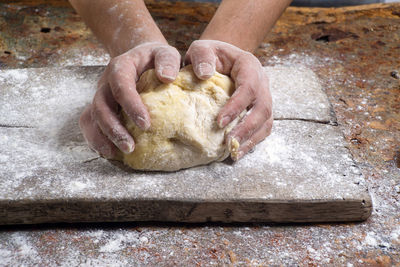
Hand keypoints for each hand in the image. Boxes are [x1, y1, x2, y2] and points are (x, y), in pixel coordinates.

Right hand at [80, 42, 180, 158]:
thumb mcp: (165, 52)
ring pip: (92, 117)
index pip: (120, 85)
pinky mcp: (100, 108)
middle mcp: (106, 82)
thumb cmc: (156, 58)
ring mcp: (101, 96)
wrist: (141, 58)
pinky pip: (89, 124)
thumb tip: (167, 78)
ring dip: (103, 137)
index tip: (146, 124)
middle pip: (101, 105)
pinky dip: (96, 139)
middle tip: (130, 146)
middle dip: (113, 128)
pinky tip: (110, 152)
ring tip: (120, 153)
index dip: (130, 105)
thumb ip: (168, 60)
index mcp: (121, 67)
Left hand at [185, 40, 272, 160]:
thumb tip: (204, 75)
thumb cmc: (209, 55)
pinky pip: (263, 128)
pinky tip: (238, 152)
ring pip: (266, 121)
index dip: (236, 106)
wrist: (220, 58)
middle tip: (229, 142)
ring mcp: (263, 97)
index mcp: (249, 65)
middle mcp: (261, 82)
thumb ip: (201, 57)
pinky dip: (252, 142)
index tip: (219, 122)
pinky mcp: (260, 110)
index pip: (248, 87)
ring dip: (251, 139)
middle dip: (247, 127)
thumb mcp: (202, 48)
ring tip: (235, 153)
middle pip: (263, 107)